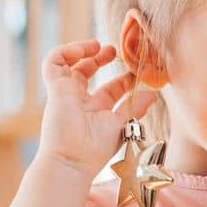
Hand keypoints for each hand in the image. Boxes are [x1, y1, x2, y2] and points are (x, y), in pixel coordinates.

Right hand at [37, 39, 159, 176]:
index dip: (123, 79)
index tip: (138, 72)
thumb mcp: (121, 125)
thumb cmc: (95, 150)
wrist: (73, 159)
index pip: (110, 89)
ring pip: (68, 64)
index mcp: (96, 111)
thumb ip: (135, 108)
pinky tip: (84, 49)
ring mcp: (66, 93)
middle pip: (88, 72)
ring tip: (98, 46)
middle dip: (100, 58)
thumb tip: (153, 95)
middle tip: (114, 51)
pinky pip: (53, 62)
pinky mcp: (55, 88)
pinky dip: (66, 51)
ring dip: (82, 50)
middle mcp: (80, 101)